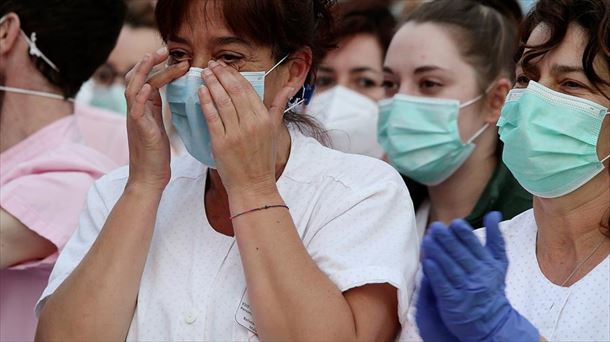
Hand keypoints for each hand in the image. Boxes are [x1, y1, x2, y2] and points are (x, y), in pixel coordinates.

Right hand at [124, 48, 188, 191]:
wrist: (148, 178)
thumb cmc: (156, 156)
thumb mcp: (158, 127)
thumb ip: (158, 110)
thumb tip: (167, 94)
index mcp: (144, 109)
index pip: (147, 80)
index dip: (157, 66)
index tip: (172, 55)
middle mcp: (136, 111)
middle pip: (138, 78)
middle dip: (150, 62)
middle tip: (165, 49)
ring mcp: (136, 119)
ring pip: (134, 88)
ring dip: (145, 72)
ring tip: (155, 57)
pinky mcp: (139, 130)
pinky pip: (136, 110)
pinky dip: (141, 97)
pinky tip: (149, 87)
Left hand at [197, 60, 294, 196]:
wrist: (253, 185)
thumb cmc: (262, 159)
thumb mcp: (274, 131)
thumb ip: (278, 106)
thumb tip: (288, 87)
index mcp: (265, 119)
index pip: (248, 90)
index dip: (234, 76)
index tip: (224, 67)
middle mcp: (252, 123)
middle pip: (234, 91)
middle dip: (221, 75)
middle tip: (211, 65)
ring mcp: (236, 133)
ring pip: (222, 101)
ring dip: (212, 84)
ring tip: (204, 73)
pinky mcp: (222, 142)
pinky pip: (212, 117)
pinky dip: (206, 102)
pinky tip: (201, 91)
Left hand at [421, 212, 538, 341]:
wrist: (493, 322)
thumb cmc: (492, 287)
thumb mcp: (499, 263)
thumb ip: (495, 238)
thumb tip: (494, 214)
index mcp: (489, 264)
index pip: (475, 246)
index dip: (465, 234)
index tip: (455, 223)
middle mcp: (479, 276)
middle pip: (461, 255)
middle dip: (447, 240)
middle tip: (435, 227)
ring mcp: (467, 290)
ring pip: (450, 268)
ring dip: (438, 253)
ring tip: (427, 240)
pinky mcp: (454, 302)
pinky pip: (443, 285)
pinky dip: (435, 274)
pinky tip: (427, 262)